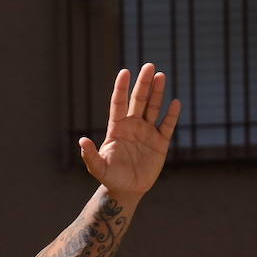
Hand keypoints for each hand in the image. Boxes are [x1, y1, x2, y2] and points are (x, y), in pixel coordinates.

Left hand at [80, 64, 180, 199]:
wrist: (127, 190)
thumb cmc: (110, 178)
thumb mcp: (98, 167)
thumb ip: (89, 155)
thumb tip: (82, 140)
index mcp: (117, 129)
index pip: (119, 104)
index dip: (121, 88)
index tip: (124, 72)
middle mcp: (133, 126)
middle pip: (139, 100)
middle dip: (143, 84)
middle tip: (149, 65)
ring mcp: (147, 132)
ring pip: (154, 108)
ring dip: (158, 93)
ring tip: (161, 76)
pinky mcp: (160, 142)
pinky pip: (167, 125)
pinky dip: (171, 115)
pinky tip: (175, 102)